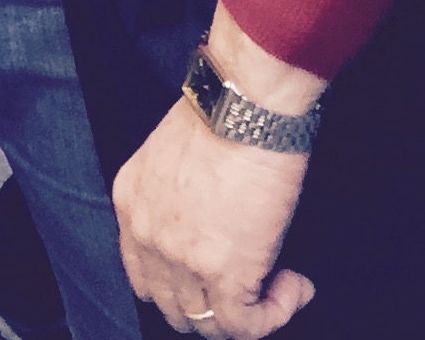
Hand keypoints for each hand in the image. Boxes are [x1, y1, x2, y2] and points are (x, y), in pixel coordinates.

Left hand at [112, 13, 319, 338]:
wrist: (245, 106)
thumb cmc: (223, 112)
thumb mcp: (172, 153)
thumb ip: (175, 193)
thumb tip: (210, 217)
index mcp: (130, 203)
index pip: (144, 277)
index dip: (185, 287)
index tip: (218, 274)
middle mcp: (146, 236)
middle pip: (174, 307)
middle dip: (216, 305)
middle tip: (254, 284)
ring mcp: (181, 259)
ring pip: (209, 324)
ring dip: (250, 311)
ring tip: (281, 283)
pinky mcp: (224, 273)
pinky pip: (244, 326)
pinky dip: (275, 313)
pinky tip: (294, 286)